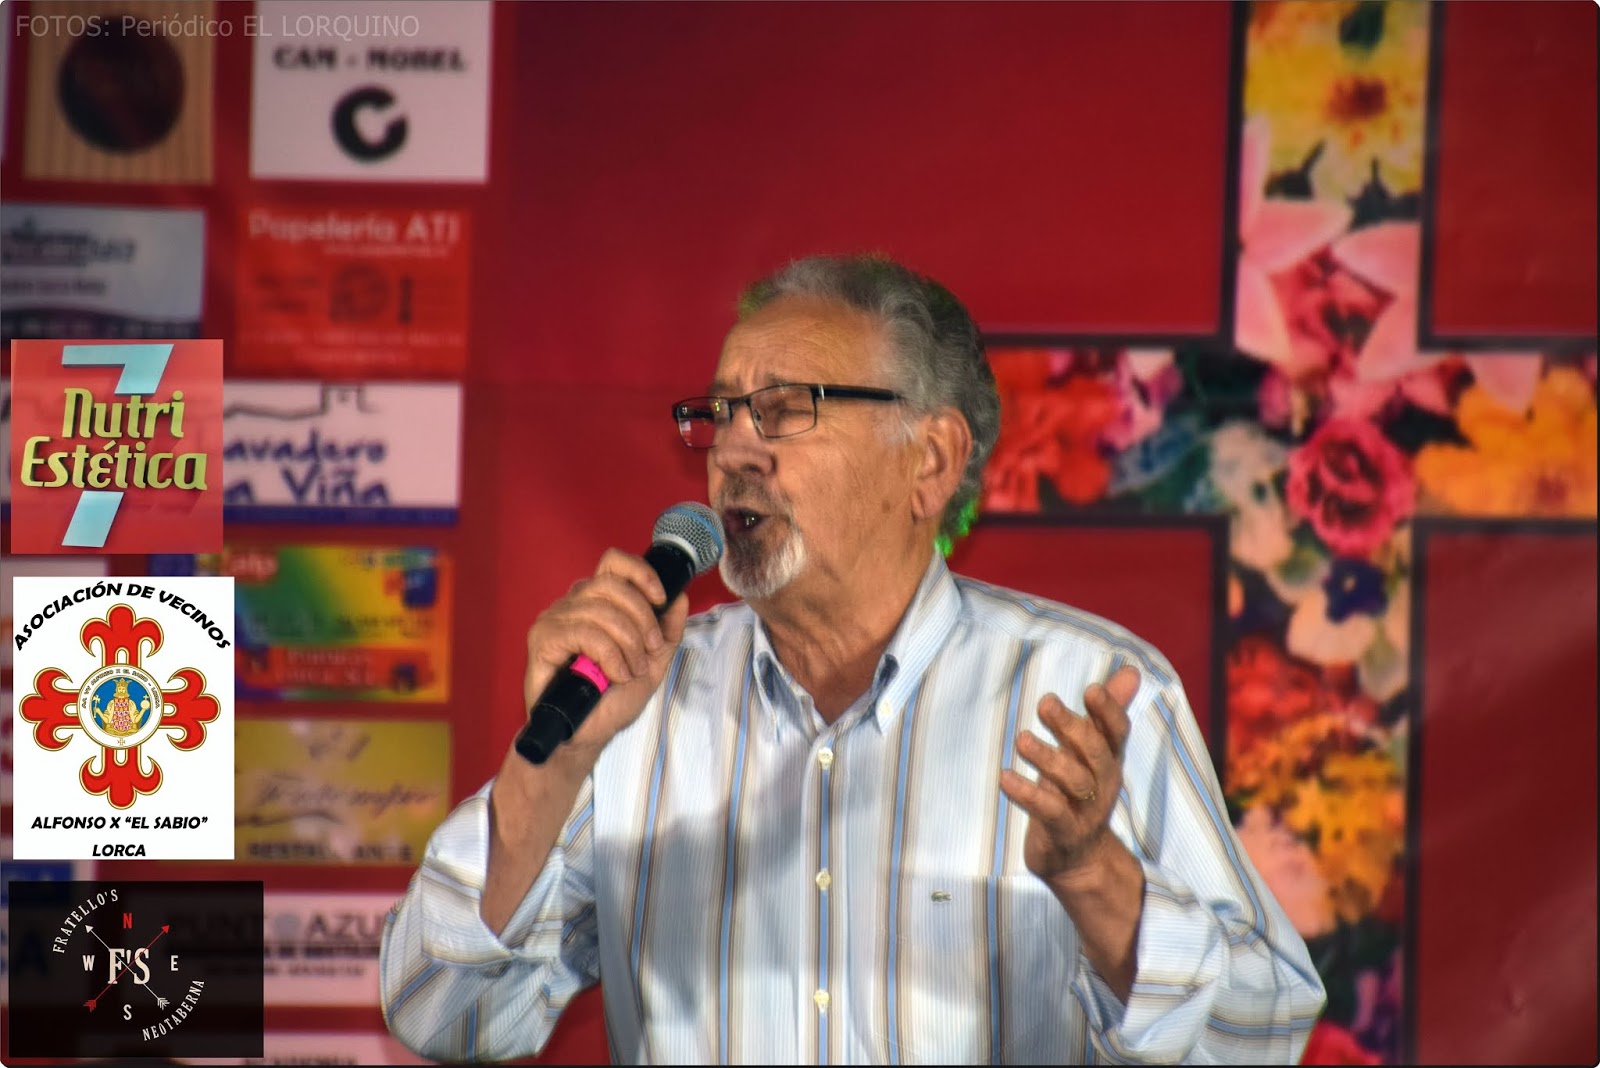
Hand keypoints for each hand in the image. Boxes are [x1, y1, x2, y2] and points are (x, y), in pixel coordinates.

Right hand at [519, 548, 689, 761]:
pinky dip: (608, 655)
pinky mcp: (543, 638)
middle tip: (649, 650)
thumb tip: (680, 597)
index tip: (661, 598)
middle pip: (612, 584)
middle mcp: (573, 604)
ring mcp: (555, 619)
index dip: (641, 573)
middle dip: (641, 618)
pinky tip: (614, 675)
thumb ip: (667, 631)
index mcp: (597, 601)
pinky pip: (584, 632)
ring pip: (601, 610)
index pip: (614, 562)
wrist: (586, 734)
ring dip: (627, 644)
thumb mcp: (652, 663)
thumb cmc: (611, 699)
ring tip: (631, 671)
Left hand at [999, 665, 1138, 884]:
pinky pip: (1050, 811)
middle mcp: (1103, 783)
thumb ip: (1106, 713)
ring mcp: (1086, 810)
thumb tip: (1131, 670)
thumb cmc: (1080, 793)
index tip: (1091, 689)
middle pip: (1094, 752)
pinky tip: (1005, 778)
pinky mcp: (1064, 832)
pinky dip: (1028, 794)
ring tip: (1021, 739)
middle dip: (1071, 726)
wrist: (1079, 861)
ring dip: (1047, 758)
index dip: (1108, 711)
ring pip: (1073, 781)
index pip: (1117, 732)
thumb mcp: (1093, 752)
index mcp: (1110, 759)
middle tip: (1045, 702)